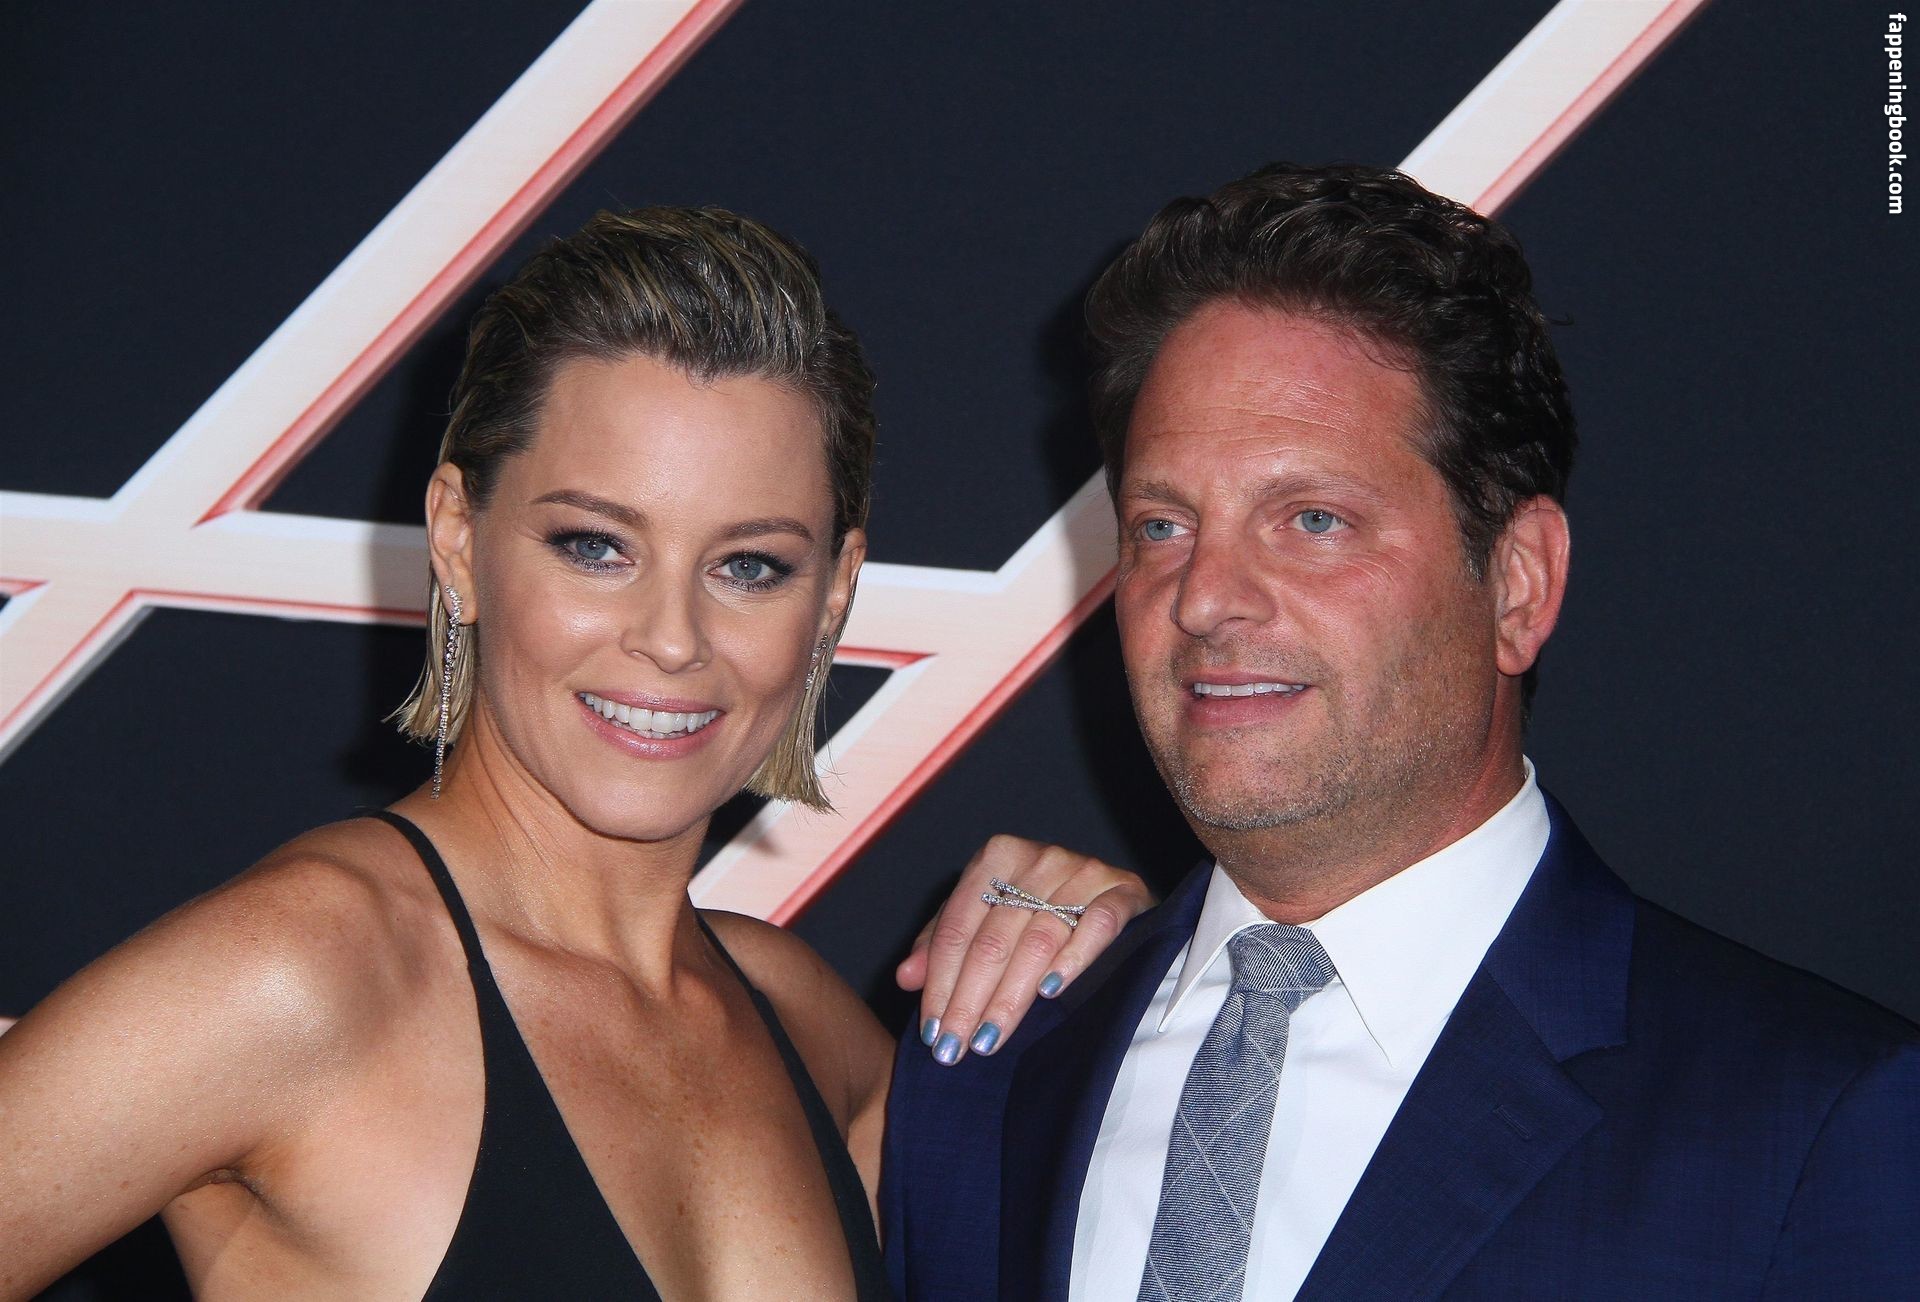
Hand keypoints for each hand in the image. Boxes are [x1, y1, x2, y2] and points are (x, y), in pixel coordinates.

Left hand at [895, 836, 1154, 1065]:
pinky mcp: (1123, 890)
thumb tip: (906, 977)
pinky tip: (1051, 993)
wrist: (1115, 888)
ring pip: (1038, 939)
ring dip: (1010, 996)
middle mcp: (1039, 858)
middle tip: (955, 1048)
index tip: (932, 1031)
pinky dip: (1073, 959)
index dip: (940, 981)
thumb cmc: (1038, 905)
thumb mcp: (983, 915)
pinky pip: (1097, 925)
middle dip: (969, 999)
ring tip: (989, 1038)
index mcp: (997, 857)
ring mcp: (1083, 870)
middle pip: (993, 939)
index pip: (957, 927)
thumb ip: (942, 942)